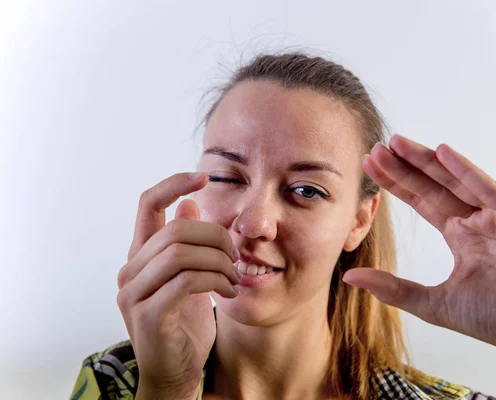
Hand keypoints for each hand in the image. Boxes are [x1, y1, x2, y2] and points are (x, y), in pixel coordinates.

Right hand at [116, 172, 241, 398]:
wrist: (177, 372)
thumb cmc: (185, 324)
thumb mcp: (190, 278)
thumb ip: (187, 243)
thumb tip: (189, 203)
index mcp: (140, 256)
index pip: (147, 204)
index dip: (174, 183)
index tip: (204, 176)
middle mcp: (130, 271)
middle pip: (175, 228)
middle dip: (215, 236)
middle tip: (236, 256)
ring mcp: (134, 294)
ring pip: (180, 252)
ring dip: (218, 260)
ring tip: (234, 276)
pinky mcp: (150, 315)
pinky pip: (187, 280)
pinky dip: (215, 280)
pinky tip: (228, 291)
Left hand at [342, 135, 495, 393]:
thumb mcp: (434, 303)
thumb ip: (393, 288)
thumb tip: (350, 276)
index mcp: (460, 235)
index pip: (421, 200)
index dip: (396, 183)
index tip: (371, 166)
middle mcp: (478, 220)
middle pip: (434, 185)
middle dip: (405, 166)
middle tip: (377, 148)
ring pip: (457, 180)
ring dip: (428, 161)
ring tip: (398, 144)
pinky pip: (489, 189)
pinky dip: (467, 171)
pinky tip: (443, 154)